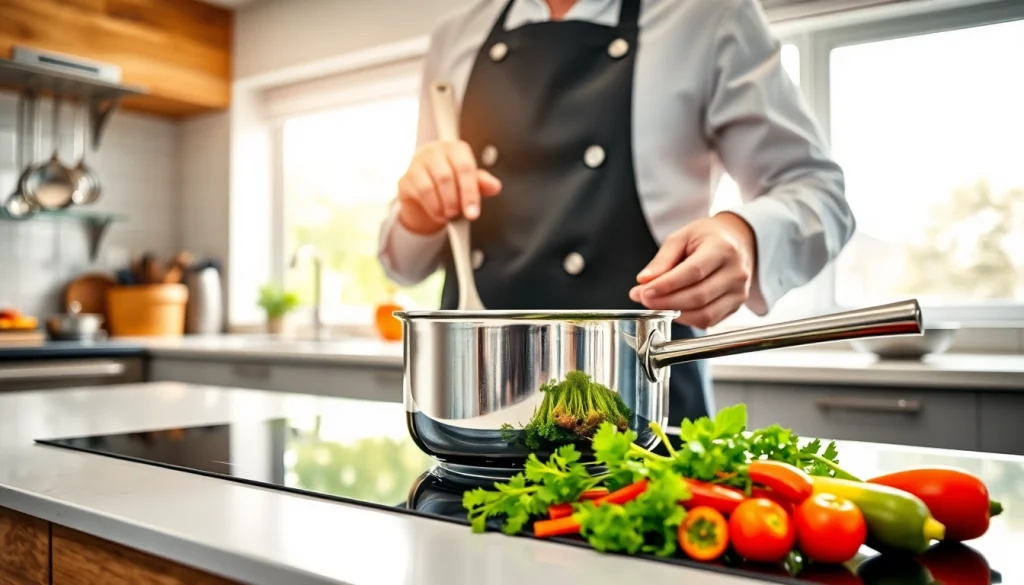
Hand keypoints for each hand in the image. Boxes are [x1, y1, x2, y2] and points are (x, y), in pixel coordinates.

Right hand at [396, 140, 501, 233]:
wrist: (427, 194)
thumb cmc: (452, 183)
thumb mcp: (470, 183)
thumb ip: (482, 183)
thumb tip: (494, 186)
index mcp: (455, 149)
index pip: (465, 167)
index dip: (470, 192)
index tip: (473, 213)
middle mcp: (435, 151)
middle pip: (446, 176)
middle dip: (455, 201)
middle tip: (460, 214)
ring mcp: (417, 163)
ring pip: (430, 186)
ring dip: (442, 205)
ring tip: (450, 215)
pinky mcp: (406, 178)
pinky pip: (419, 193)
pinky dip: (432, 207)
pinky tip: (439, 214)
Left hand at [629, 213, 756, 328]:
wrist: (738, 240)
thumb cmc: (708, 237)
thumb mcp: (682, 237)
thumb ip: (662, 260)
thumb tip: (644, 282)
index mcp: (723, 249)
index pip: (693, 273)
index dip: (666, 286)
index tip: (644, 291)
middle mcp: (736, 273)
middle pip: (698, 297)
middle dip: (665, 302)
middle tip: (643, 298)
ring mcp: (739, 292)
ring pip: (704, 315)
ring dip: (674, 314)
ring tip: (655, 304)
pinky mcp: (736, 306)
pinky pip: (708, 321)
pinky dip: (686, 319)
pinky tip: (673, 308)